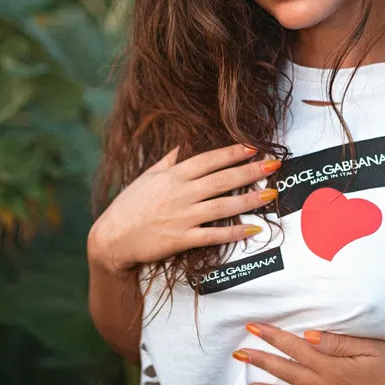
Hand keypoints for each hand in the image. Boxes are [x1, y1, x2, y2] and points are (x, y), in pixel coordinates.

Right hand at [87, 143, 280, 275]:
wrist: (111, 239)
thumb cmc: (128, 206)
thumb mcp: (146, 177)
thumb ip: (168, 161)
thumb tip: (183, 144)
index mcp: (172, 176)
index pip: (208, 160)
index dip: (232, 153)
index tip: (253, 146)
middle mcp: (180, 194)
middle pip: (221, 180)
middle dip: (249, 171)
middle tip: (274, 165)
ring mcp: (181, 217)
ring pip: (222, 206)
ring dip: (249, 200)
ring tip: (270, 194)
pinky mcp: (181, 239)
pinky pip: (212, 235)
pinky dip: (234, 233)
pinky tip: (253, 229)